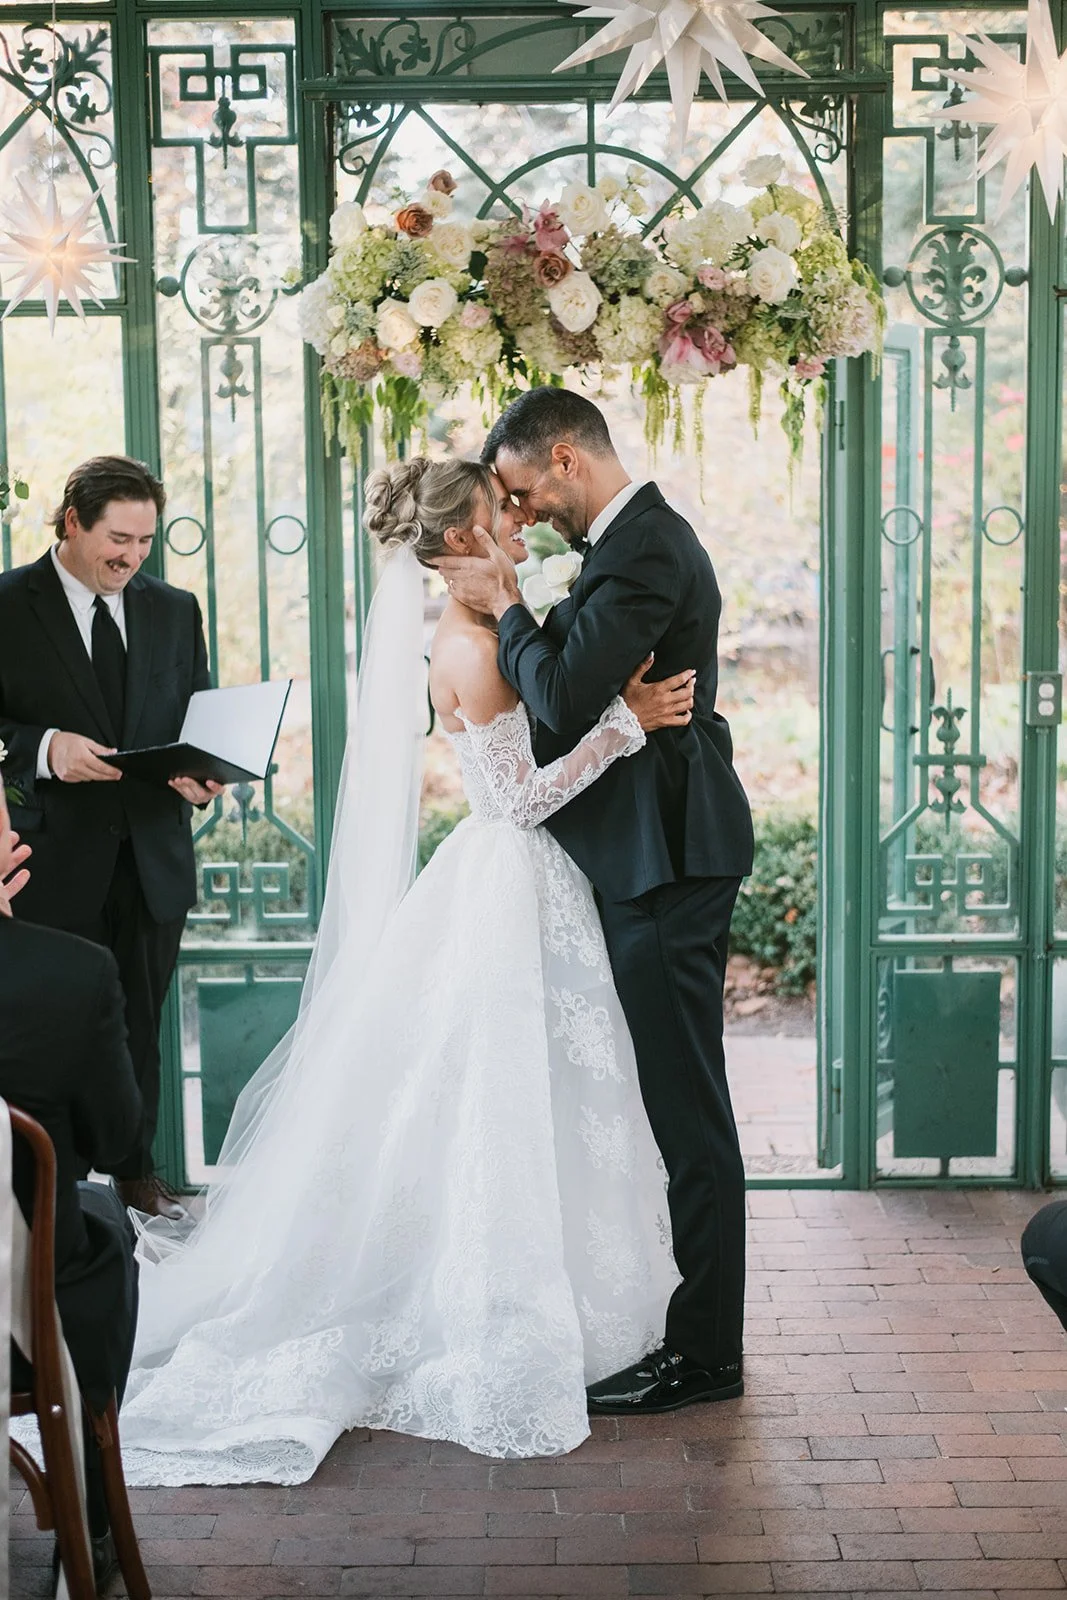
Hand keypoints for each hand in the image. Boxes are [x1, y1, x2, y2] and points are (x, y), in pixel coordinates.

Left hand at [0, 790, 30, 915]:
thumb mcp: (0, 845)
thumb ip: (1, 825)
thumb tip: (1, 804)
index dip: (3, 818)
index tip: (4, 803)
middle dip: (7, 838)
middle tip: (15, 832)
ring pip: (2, 866)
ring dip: (14, 857)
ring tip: (24, 849)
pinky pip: (8, 887)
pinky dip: (17, 880)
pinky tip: (24, 875)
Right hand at [47, 731, 122, 781]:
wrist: (48, 746)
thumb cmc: (66, 741)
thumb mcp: (85, 741)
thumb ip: (100, 749)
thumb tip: (113, 752)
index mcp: (82, 756)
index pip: (101, 767)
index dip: (111, 772)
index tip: (118, 773)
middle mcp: (76, 766)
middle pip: (97, 776)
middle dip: (108, 777)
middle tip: (116, 776)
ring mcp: (70, 773)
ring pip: (89, 779)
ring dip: (96, 776)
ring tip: (99, 770)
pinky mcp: (65, 777)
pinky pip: (80, 780)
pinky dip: (85, 776)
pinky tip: (85, 770)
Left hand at [169, 776, 224, 805]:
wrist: (207, 788)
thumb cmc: (211, 779)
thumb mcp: (214, 776)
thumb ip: (212, 773)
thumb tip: (206, 763)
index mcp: (217, 790)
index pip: (219, 790)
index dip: (214, 787)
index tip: (209, 782)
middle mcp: (209, 796)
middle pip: (202, 793)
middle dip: (192, 785)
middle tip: (185, 779)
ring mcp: (199, 799)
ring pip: (191, 795)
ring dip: (182, 787)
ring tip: (177, 780)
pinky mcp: (191, 799)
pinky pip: (182, 794)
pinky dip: (176, 787)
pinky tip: (172, 782)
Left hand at [432, 526, 521, 620]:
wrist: (506, 601)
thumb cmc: (504, 578)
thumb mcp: (498, 556)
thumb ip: (486, 541)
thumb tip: (476, 528)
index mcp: (469, 565)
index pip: (446, 561)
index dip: (435, 559)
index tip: (429, 558)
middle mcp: (462, 577)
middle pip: (444, 571)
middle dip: (442, 567)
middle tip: (444, 564)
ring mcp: (461, 589)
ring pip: (447, 581)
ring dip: (448, 576)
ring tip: (452, 574)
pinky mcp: (463, 599)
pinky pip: (451, 591)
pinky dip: (452, 587)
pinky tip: (459, 585)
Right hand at [624, 654, 694, 731]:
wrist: (622, 720)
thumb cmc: (627, 700)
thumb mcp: (632, 680)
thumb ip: (643, 667)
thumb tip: (651, 655)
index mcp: (659, 689)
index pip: (679, 679)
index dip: (688, 674)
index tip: (692, 672)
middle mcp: (666, 700)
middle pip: (688, 692)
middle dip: (691, 685)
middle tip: (691, 682)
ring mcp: (667, 712)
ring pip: (688, 705)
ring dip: (690, 698)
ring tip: (689, 694)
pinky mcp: (666, 722)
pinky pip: (683, 721)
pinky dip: (688, 716)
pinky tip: (686, 711)